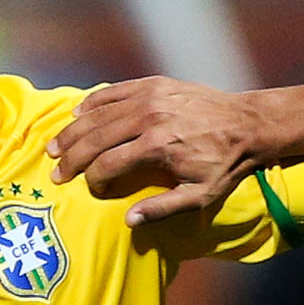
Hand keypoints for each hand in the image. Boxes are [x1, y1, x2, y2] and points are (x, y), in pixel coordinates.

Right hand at [48, 77, 262, 228]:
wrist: (248, 124)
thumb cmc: (225, 164)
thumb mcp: (200, 195)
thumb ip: (162, 208)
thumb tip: (128, 220)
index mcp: (157, 147)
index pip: (108, 165)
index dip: (92, 180)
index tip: (89, 190)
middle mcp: (148, 118)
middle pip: (95, 138)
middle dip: (71, 157)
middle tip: (56, 171)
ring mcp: (149, 97)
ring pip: (98, 114)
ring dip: (73, 131)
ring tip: (55, 147)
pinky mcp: (153, 83)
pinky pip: (113, 92)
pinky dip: (92, 103)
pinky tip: (77, 115)